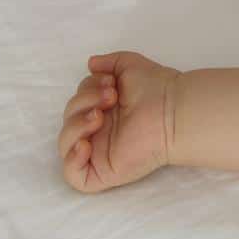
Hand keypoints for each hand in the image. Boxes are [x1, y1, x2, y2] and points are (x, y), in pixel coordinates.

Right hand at [58, 51, 176, 193]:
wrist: (172, 109)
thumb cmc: (156, 88)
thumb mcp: (128, 66)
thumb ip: (108, 62)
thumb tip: (91, 64)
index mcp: (103, 112)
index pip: (76, 104)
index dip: (85, 91)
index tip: (112, 83)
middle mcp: (100, 132)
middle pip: (69, 120)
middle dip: (82, 103)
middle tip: (111, 97)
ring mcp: (101, 153)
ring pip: (65, 145)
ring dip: (76, 125)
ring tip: (99, 116)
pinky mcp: (104, 172)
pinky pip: (73, 175)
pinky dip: (72, 160)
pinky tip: (85, 144)